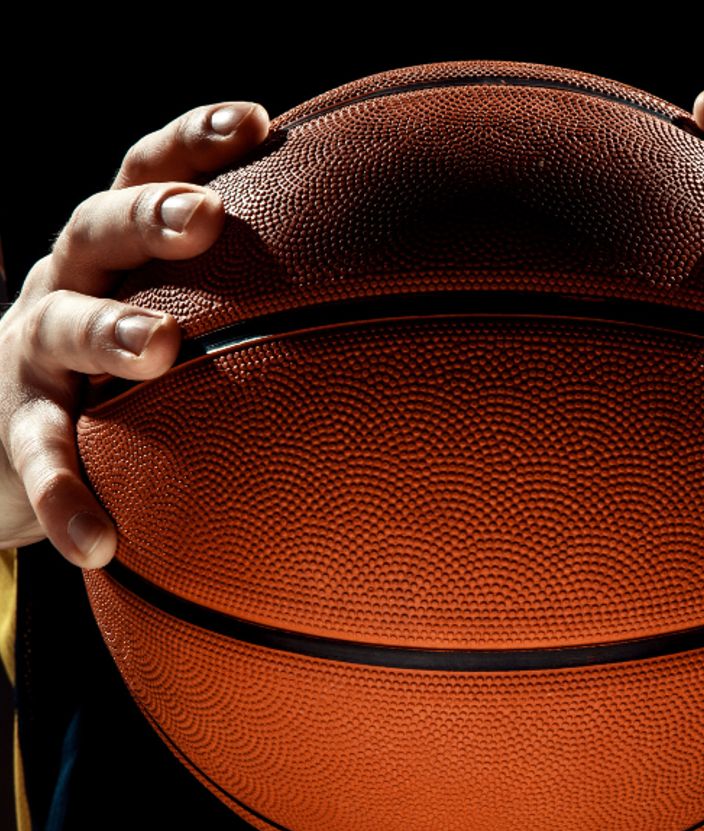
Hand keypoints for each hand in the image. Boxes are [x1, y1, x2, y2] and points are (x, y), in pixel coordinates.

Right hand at [0, 102, 269, 567]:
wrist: (5, 434)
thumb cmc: (120, 371)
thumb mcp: (164, 314)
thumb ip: (235, 302)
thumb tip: (375, 299)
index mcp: (114, 252)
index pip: (146, 172)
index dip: (193, 143)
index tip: (260, 123)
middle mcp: (67, 284)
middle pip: (97, 226)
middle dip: (150, 216)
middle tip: (207, 216)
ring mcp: (31, 355)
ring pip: (61, 329)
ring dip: (108, 330)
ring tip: (158, 345)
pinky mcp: (11, 429)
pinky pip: (35, 457)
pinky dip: (63, 494)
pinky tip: (98, 542)